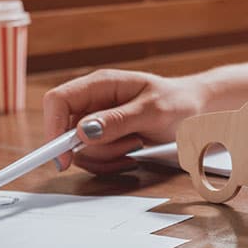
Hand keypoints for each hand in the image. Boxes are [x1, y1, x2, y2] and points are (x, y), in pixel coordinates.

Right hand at [43, 70, 204, 173]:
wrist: (194, 109)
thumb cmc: (177, 102)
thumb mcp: (152, 111)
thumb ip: (117, 121)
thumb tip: (82, 131)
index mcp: (99, 84)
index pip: (57, 101)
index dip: (53, 128)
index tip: (65, 156)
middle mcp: (93, 102)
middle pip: (66, 133)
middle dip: (95, 148)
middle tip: (130, 144)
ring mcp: (96, 121)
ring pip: (80, 150)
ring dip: (108, 156)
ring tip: (137, 143)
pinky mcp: (104, 137)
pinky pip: (93, 158)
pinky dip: (111, 162)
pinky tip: (133, 153)